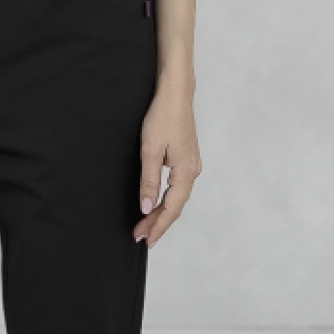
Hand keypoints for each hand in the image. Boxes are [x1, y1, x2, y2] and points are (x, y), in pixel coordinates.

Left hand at [134, 78, 201, 247]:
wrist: (175, 95)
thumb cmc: (163, 117)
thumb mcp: (150, 151)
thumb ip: (149, 181)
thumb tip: (146, 207)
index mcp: (186, 172)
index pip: (171, 208)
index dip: (158, 226)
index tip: (145, 239)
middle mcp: (193, 171)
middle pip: (175, 206)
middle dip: (158, 223)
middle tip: (140, 236)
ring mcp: (191, 166)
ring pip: (176, 198)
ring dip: (161, 212)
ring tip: (145, 225)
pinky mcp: (187, 160)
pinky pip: (178, 188)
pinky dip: (166, 199)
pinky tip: (157, 204)